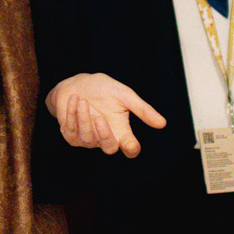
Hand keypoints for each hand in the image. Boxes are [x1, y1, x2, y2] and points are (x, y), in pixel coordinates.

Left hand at [45, 74, 166, 157]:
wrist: (78, 84)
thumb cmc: (104, 90)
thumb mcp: (124, 95)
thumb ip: (142, 109)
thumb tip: (163, 123)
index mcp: (121, 130)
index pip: (130, 148)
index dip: (131, 149)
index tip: (130, 144)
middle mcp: (105, 138)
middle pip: (109, 148)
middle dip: (104, 134)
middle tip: (99, 116)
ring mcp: (88, 139)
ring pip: (87, 139)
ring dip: (84, 117)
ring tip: (82, 100)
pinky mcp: (71, 135)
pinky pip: (71, 131)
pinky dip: (71, 114)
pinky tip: (74, 99)